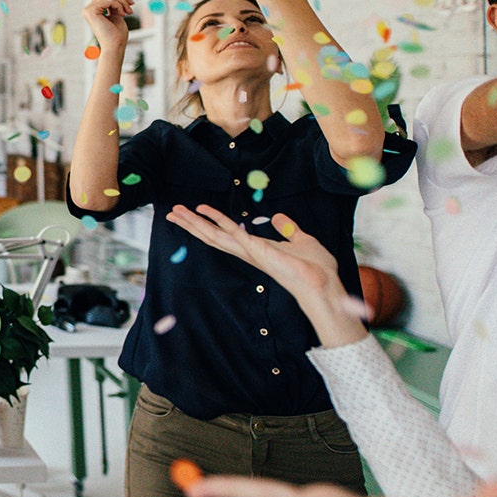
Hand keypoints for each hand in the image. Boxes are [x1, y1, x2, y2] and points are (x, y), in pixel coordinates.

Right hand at [81, 0, 131, 50]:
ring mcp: (88, 10)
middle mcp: (88, 9)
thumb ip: (113, 2)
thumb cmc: (117, 34)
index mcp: (93, 9)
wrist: (115, 46)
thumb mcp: (116, 13)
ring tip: (128, 11)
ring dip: (122, 1)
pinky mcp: (90, 11)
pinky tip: (122, 14)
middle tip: (131, 4)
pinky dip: (118, 5)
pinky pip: (108, 0)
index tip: (129, 0)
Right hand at [165, 205, 367, 346]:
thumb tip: (278, 217)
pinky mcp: (259, 252)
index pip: (224, 235)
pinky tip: (206, 212)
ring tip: (177, 212)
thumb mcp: (302, 241)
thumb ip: (288, 229)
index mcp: (255, 249)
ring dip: (196, 223)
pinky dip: (221, 222)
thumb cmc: (316, 269)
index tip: (193, 211)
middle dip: (191, 224)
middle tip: (172, 212)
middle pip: (212, 236)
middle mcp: (248, 252)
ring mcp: (251, 252)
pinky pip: (236, 235)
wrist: (324, 285)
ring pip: (216, 236)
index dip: (207, 223)